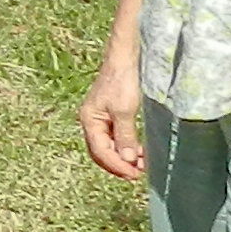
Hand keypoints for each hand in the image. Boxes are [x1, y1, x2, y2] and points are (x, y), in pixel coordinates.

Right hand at [78, 41, 144, 181]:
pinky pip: (116, 138)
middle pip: (102, 152)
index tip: (134, 175)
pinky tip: (138, 151)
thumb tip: (126, 160)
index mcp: (89, 120)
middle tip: (138, 174)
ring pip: (109, 146)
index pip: (100, 151)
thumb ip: (125, 137)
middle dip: (118, 165)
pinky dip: (126, 147)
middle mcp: (92, 121)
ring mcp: (101, 118)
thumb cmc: (122, 79)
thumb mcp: (125, 110)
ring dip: (124, 157)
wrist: (126, 56)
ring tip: (141, 165)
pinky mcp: (112, 114)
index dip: (117, 166)